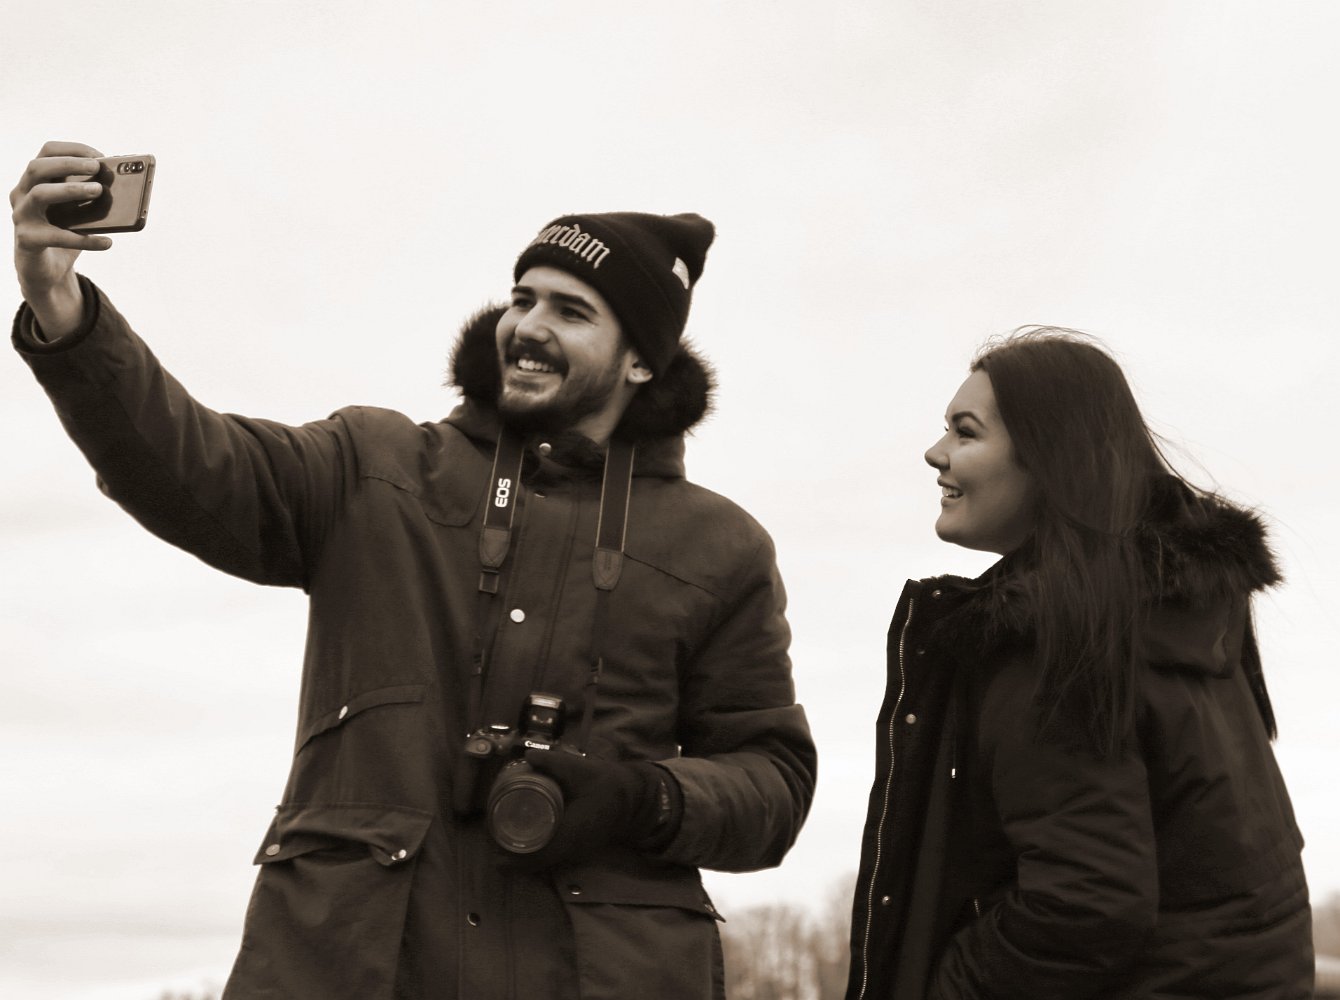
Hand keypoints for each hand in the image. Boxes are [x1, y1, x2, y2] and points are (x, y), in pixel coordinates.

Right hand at [10, 141, 110, 337]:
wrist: (45, 269)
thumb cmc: (64, 232)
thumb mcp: (80, 211)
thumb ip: (92, 198)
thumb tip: (124, 188)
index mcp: (35, 180)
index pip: (47, 152)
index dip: (73, 149)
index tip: (101, 155)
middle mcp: (22, 193)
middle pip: (37, 167)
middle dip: (68, 164)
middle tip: (97, 167)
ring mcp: (21, 216)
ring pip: (40, 194)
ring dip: (71, 190)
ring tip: (99, 191)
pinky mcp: (27, 240)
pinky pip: (56, 237)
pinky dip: (85, 239)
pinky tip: (108, 243)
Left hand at [502, 751, 673, 870]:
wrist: (634, 800)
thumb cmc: (609, 786)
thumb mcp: (582, 770)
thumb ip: (555, 763)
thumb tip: (528, 756)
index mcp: (571, 833)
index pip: (537, 857)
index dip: (513, 860)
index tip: (494, 855)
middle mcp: (572, 849)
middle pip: (536, 864)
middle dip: (512, 859)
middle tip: (492, 841)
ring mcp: (576, 852)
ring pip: (544, 864)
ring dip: (523, 858)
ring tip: (501, 842)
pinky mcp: (577, 849)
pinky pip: (551, 859)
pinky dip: (535, 856)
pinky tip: (524, 842)